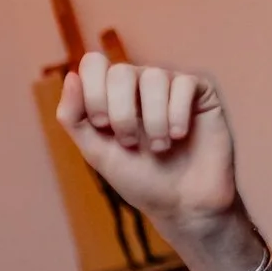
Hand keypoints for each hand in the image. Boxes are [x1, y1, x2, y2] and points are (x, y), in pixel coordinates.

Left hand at [57, 53, 257, 270]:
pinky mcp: (201, 92)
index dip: (94, 94)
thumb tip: (70, 76)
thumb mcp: (97, 152)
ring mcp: (171, 85)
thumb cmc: (140, 181)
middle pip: (121, 71)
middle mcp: (140, 84)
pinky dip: (178, 114)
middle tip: (130, 143)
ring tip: (160, 148)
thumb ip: (74, 117)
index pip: (94, 64)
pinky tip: (180, 135)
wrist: (184, 205)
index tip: (102, 126)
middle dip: (122, 113)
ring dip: (153, 120)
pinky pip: (185, 83)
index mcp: (112, 94)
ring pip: (154, 76)